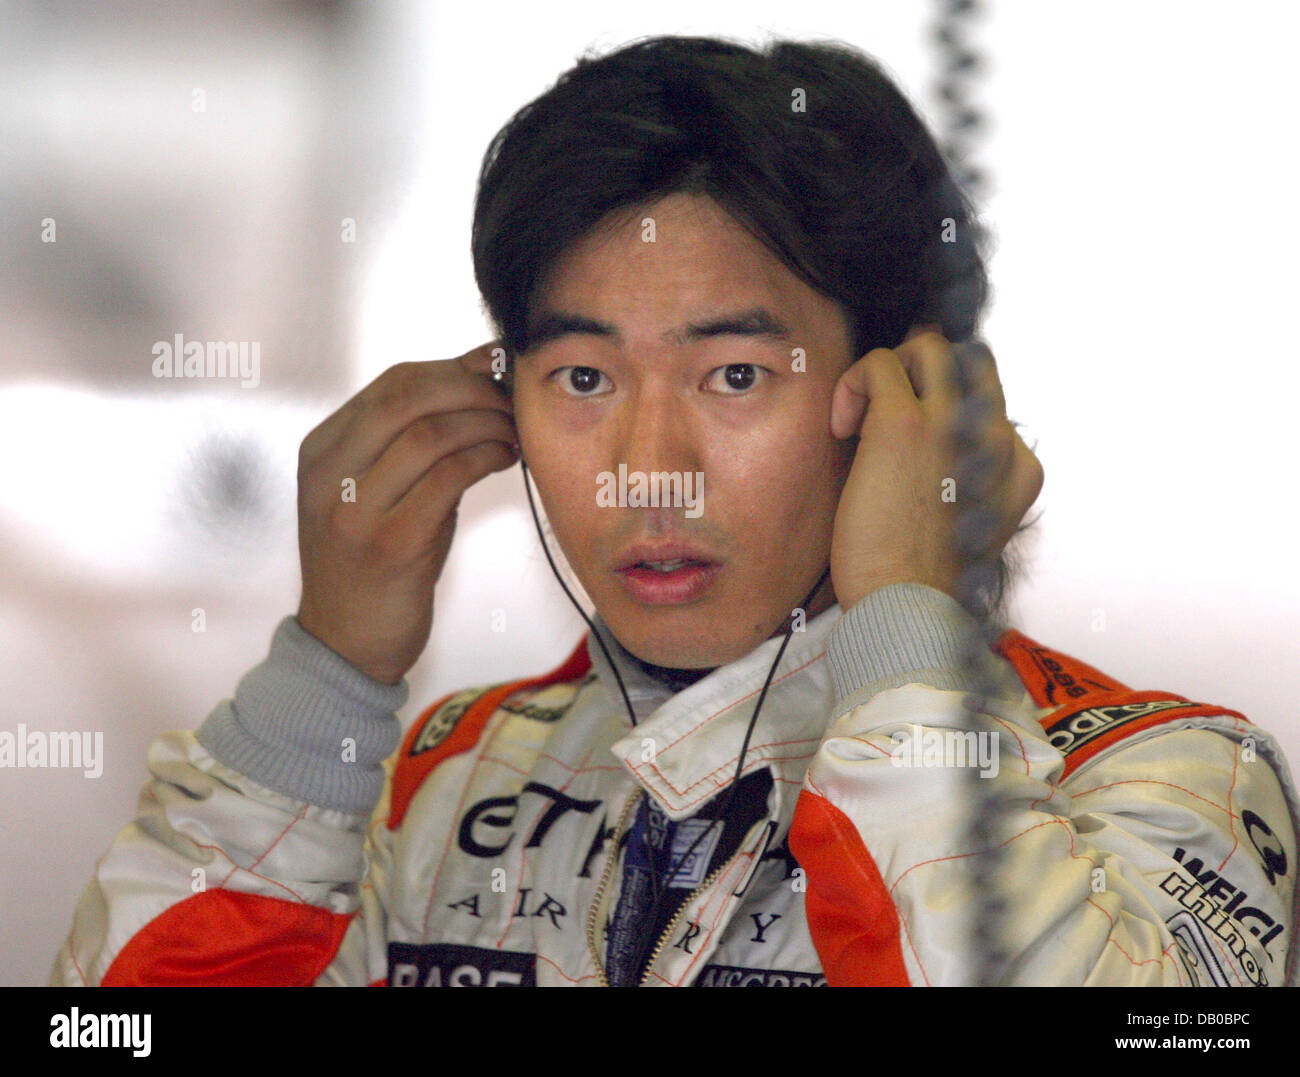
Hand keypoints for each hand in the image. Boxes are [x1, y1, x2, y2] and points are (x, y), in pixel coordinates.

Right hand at [295, 342, 516, 684]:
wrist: (348, 645)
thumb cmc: (379, 562)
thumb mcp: (381, 491)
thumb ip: (414, 439)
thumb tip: (478, 377)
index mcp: (322, 449)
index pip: (393, 382)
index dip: (455, 369)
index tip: (498, 374)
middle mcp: (329, 473)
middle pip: (409, 396)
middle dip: (474, 389)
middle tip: (514, 399)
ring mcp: (354, 509)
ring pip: (429, 433)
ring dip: (486, 423)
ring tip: (515, 430)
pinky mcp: (389, 544)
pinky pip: (446, 478)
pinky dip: (484, 457)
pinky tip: (506, 457)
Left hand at [828, 327, 1043, 611]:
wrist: (907, 609)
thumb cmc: (920, 581)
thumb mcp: (966, 526)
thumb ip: (964, 479)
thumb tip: (922, 443)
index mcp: (1017, 466)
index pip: (988, 402)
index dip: (944, 409)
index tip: (912, 444)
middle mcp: (994, 436)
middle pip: (971, 359)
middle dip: (925, 371)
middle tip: (887, 410)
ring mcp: (952, 423)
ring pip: (930, 346)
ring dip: (891, 370)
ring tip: (865, 419)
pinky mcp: (904, 422)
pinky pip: (880, 363)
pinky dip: (855, 383)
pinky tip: (843, 428)